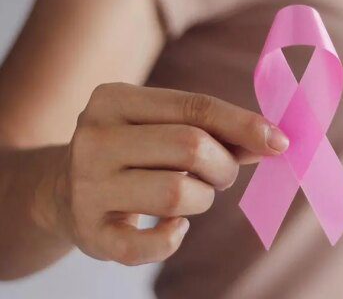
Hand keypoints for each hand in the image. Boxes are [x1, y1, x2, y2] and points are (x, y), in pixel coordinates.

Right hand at [49, 83, 288, 264]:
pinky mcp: (89, 232)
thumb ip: (213, 130)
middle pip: (191, 146)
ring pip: (178, 193)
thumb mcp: (161, 127)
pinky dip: (175, 237)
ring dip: (203, 198)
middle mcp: (93, 138)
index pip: (195, 107)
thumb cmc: (131, 151)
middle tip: (221, 174)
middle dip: (223, 165)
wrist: (61, 189)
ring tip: (193, 195)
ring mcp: (86, 187)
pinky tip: (175, 226)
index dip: (243, 124)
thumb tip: (272, 140)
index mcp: (113, 99)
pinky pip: (152, 244)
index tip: (279, 141)